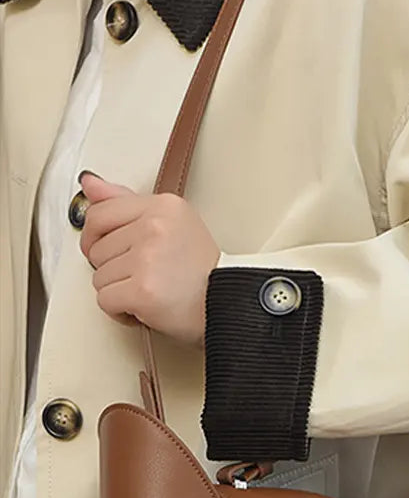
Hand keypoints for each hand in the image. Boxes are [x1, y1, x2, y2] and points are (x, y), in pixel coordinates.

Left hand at [79, 171, 220, 346]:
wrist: (229, 307)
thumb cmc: (203, 273)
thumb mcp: (172, 224)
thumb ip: (125, 202)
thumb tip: (90, 184)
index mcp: (163, 206)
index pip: (100, 214)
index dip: (97, 238)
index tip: (111, 251)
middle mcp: (155, 227)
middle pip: (97, 249)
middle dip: (115, 268)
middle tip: (146, 275)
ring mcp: (147, 258)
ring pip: (99, 277)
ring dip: (119, 291)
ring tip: (149, 291)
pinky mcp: (142, 290)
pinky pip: (104, 301)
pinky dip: (121, 312)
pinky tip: (143, 308)